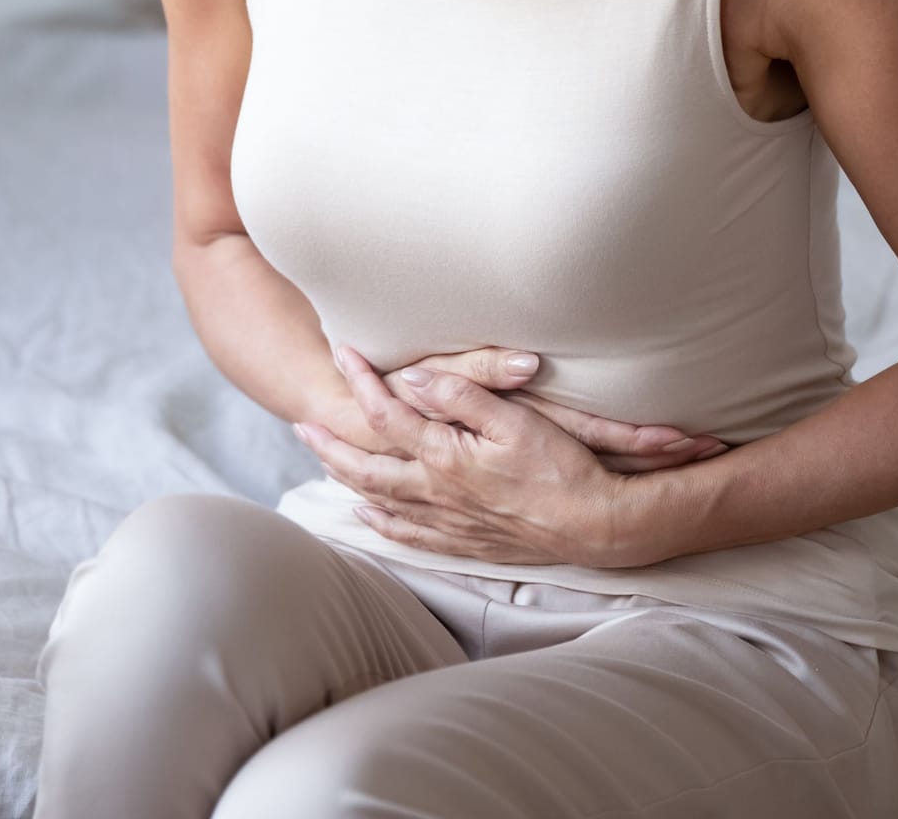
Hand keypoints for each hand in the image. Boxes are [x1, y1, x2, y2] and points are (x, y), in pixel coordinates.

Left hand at [291, 344, 636, 564]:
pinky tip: (369, 517)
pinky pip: (408, 536)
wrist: (594, 526)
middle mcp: (436, 494)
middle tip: (303, 425)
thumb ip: (460, 395)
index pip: (387, 415)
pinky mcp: (465, 544)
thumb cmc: (561, 468)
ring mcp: (448, 523)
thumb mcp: (514, 419)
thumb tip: (412, 378)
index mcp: (444, 458)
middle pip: (366, 468)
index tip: (343, 354)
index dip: (361, 382)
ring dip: (347, 480)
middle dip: (331, 444)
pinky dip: (382, 524)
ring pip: (380, 502)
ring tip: (323, 462)